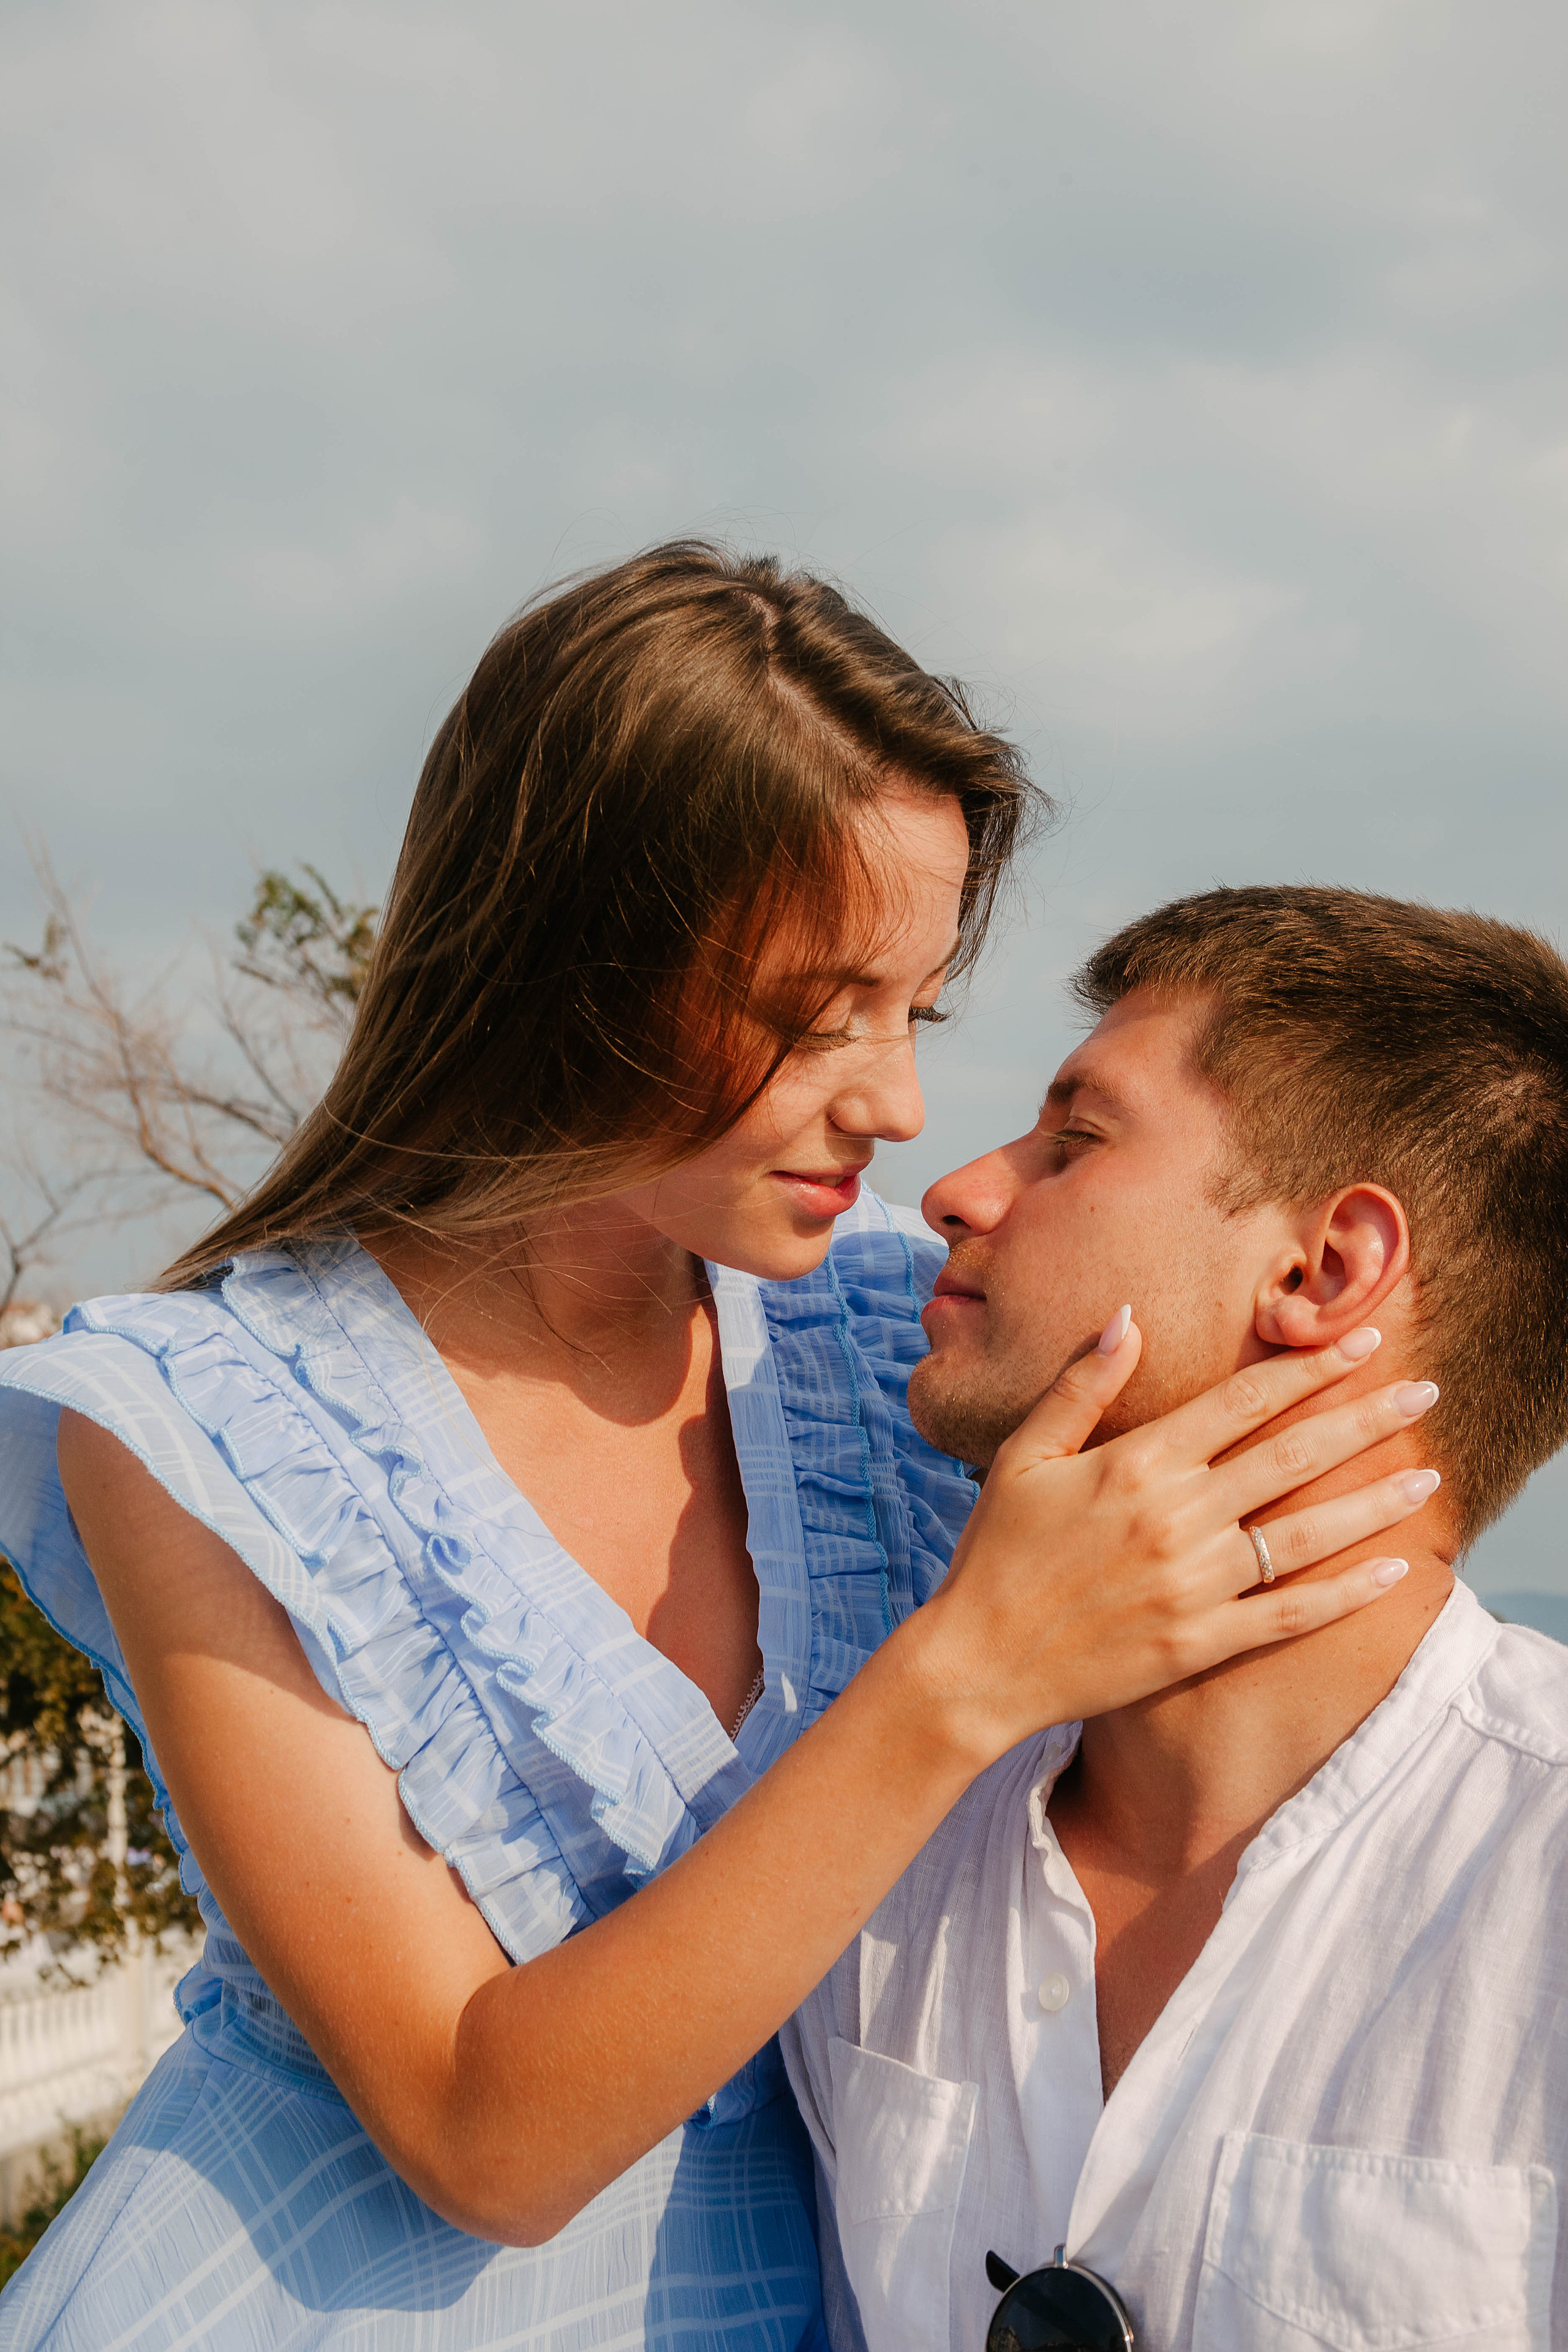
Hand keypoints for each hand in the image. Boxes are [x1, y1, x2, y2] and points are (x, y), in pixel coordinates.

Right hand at [916, 1316, 1434, 1760]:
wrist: (977, 1663)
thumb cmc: (996, 1552)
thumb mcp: (1024, 1455)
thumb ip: (1081, 1386)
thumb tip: (1127, 1316)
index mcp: (1138, 1462)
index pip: (1244, 1400)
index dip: (1309, 1368)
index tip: (1362, 1343)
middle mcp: (1177, 1517)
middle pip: (1292, 1455)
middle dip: (1365, 1419)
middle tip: (1425, 1392)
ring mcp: (1194, 1584)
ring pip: (1305, 1533)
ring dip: (1373, 1502)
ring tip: (1428, 1476)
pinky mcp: (1200, 1642)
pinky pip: (1289, 1614)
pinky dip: (1345, 1593)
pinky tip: (1393, 1571)